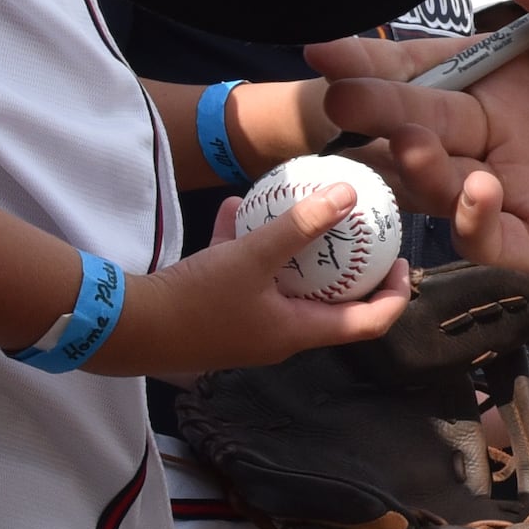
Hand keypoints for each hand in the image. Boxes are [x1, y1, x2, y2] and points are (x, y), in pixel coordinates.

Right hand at [89, 192, 414, 377]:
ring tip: (301, 211)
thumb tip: (348, 193)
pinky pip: (245, 276)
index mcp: (299, 333)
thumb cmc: (194, 302)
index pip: (370, 323)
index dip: (394, 293)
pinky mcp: (218, 313)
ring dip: (295, 251)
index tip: (401, 258)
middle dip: (349, 267)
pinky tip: (234, 208)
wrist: (127, 328)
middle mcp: (280, 336)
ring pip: (285, 285)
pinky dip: (246, 246)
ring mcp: (248, 326)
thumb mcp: (252, 257)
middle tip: (362, 230)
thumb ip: (300, 225)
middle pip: (332, 303)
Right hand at [314, 0, 528, 282]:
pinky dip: (470, 218)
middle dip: (373, 112)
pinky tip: (476, 188)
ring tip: (412, 140)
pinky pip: (486, 237)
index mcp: (503, 77)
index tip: (325, 47)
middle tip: (343, 98)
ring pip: (436, 184)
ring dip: (416, 165)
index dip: (373, 61)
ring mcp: (514, 190)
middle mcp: (494, 134)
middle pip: (414, 124)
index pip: (423, 69)